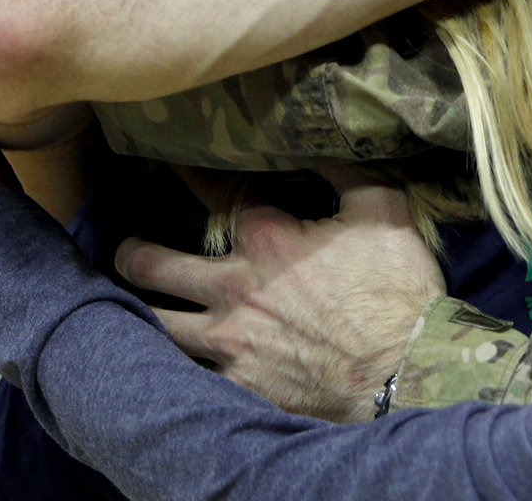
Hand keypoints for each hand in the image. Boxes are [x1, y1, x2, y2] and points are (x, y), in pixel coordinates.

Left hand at [114, 165, 444, 422]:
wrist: (405, 371)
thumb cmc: (398, 290)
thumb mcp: (385, 211)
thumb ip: (347, 171)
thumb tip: (318, 144)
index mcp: (268, 240)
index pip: (215, 194)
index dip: (188, 174)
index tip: (169, 161)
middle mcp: (235, 288)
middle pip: (154, 266)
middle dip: (132, 252)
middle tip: (126, 249)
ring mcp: (231, 342)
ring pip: (158, 325)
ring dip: (140, 312)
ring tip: (131, 307)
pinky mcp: (239, 386)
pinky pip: (188, 377)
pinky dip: (176, 369)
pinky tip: (168, 366)